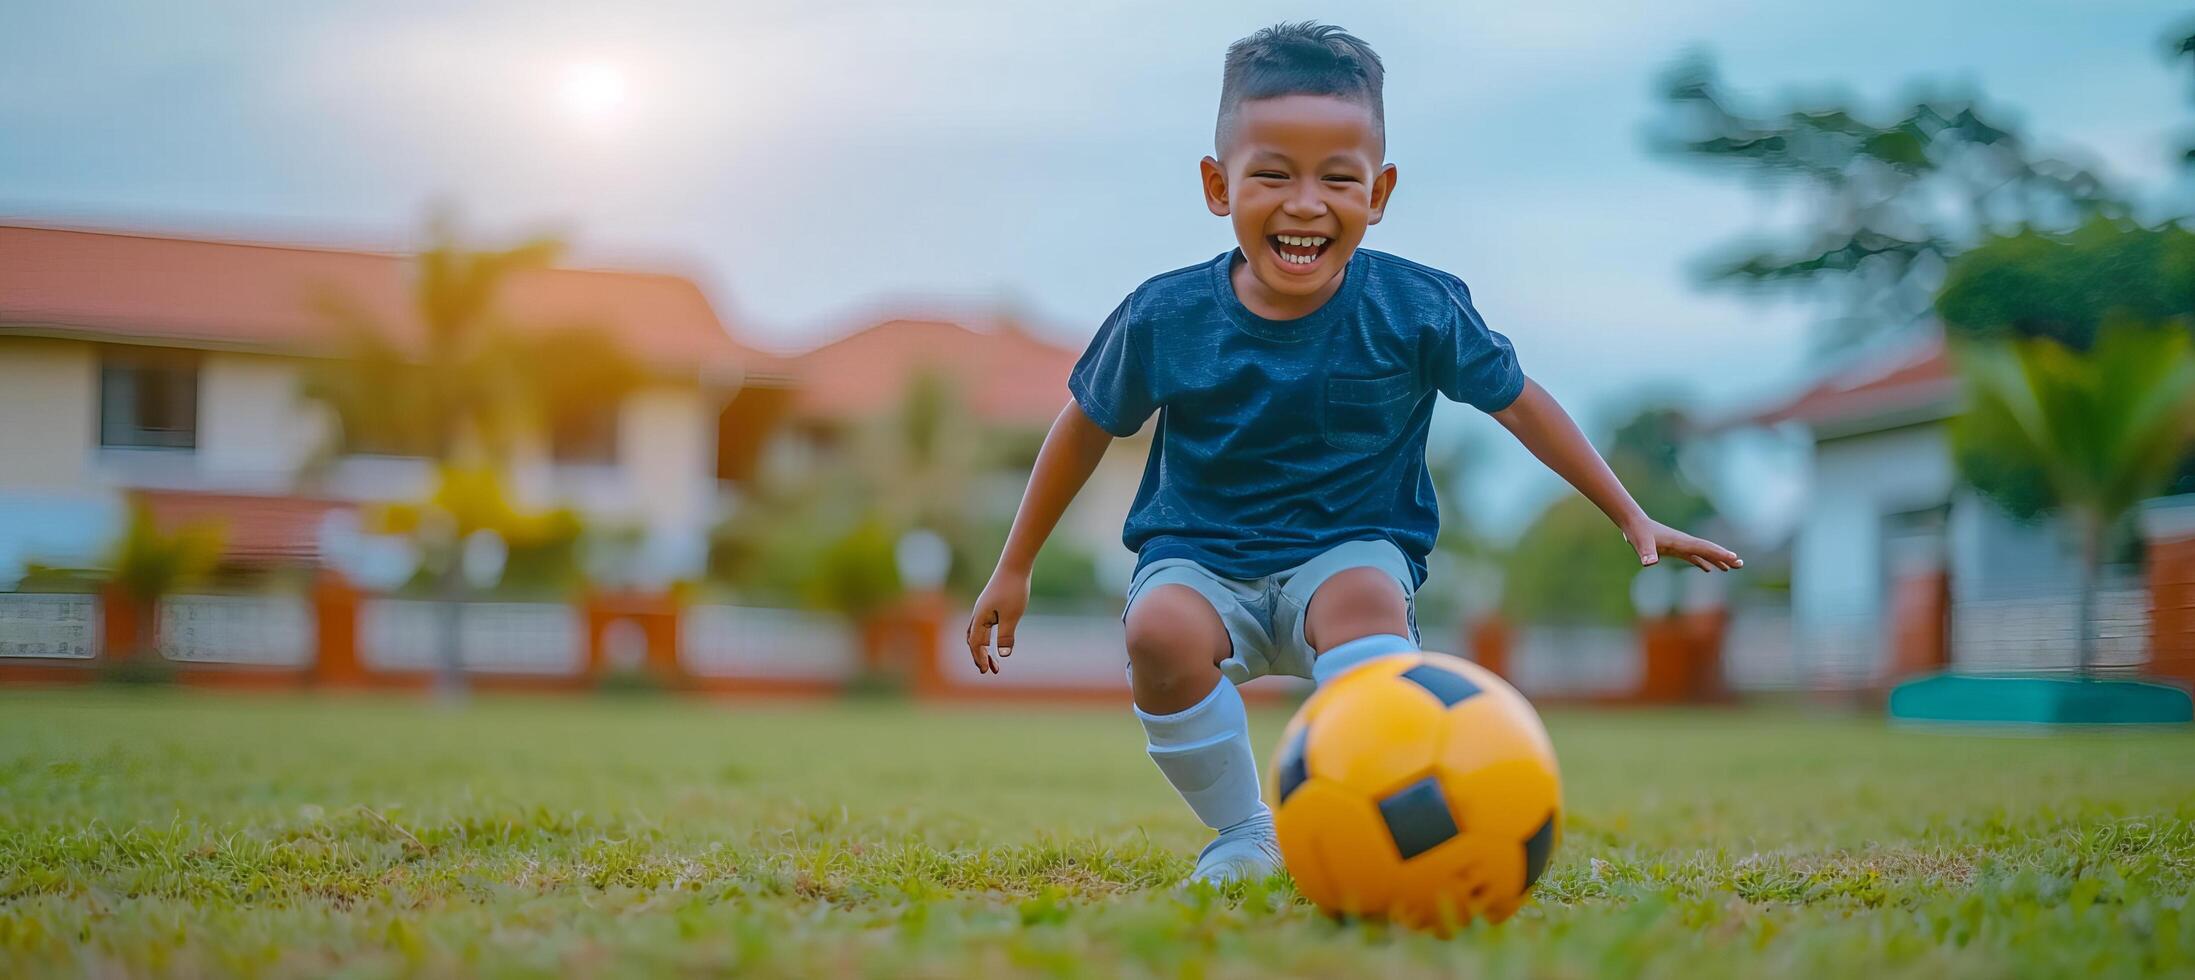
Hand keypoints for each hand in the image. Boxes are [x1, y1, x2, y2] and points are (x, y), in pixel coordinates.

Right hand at [965, 569, 1030, 673]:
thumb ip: (1006, 636)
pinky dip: (984, 638)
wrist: (1014, 566)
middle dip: (980, 656)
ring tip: (991, 661)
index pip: (977, 643)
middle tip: (989, 671)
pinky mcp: (989, 605)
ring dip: (981, 648)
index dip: (981, 658)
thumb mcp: (1012, 615)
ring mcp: (982, 609)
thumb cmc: (1013, 590)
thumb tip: (1003, 655)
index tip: (987, 671)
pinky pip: (982, 626)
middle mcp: (978, 614)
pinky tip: (994, 641)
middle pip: (973, 640)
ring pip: (976, 633)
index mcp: (980, 618)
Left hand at [1622, 518, 1742, 572]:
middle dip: (1724, 557)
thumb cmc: (1638, 533)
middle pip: (1708, 550)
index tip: (1733, 558)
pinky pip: (1693, 556)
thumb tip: (1649, 564)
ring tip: (1731, 568)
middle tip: (1740, 564)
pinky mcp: (1674, 549)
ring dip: (1717, 559)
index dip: (1718, 553)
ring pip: (1703, 553)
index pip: (1703, 548)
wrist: (1633, 524)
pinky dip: (1703, 562)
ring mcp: (1680, 546)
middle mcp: (1684, 543)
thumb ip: (1646, 553)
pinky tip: (1709, 568)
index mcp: (1681, 541)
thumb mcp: (1640, 543)